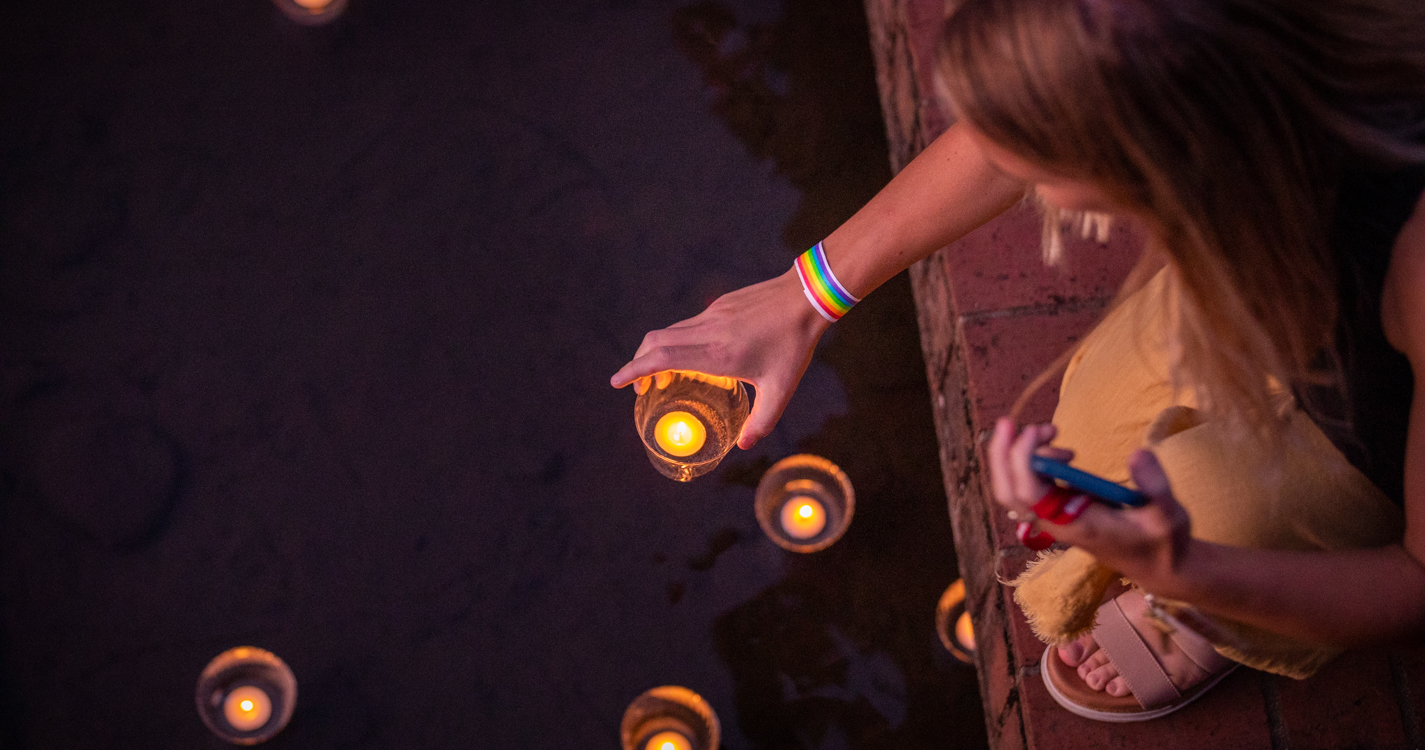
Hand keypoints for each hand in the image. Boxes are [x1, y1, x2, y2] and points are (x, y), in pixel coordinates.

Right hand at [610, 267, 830, 448]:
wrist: (804, 298)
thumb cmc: (793, 345)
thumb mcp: (781, 390)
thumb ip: (761, 422)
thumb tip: (743, 446)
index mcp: (716, 355)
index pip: (661, 359)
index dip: (634, 370)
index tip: (616, 382)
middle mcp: (707, 332)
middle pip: (654, 343)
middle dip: (638, 364)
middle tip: (637, 387)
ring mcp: (711, 316)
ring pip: (669, 332)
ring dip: (656, 353)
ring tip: (662, 377)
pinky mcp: (719, 307)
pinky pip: (687, 325)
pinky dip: (675, 342)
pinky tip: (691, 357)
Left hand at [987, 418, 1193, 587]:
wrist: (1157, 566)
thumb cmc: (1163, 542)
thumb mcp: (1170, 514)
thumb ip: (1155, 485)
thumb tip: (1138, 452)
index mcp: (1076, 524)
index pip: (1029, 494)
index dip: (1022, 460)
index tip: (1038, 431)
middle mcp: (1057, 522)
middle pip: (1007, 491)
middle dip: (1002, 455)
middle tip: (1011, 422)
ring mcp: (1054, 517)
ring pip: (1013, 487)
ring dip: (1021, 454)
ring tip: (1055, 434)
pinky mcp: (1058, 511)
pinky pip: (1028, 485)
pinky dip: (1032, 461)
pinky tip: (1063, 453)